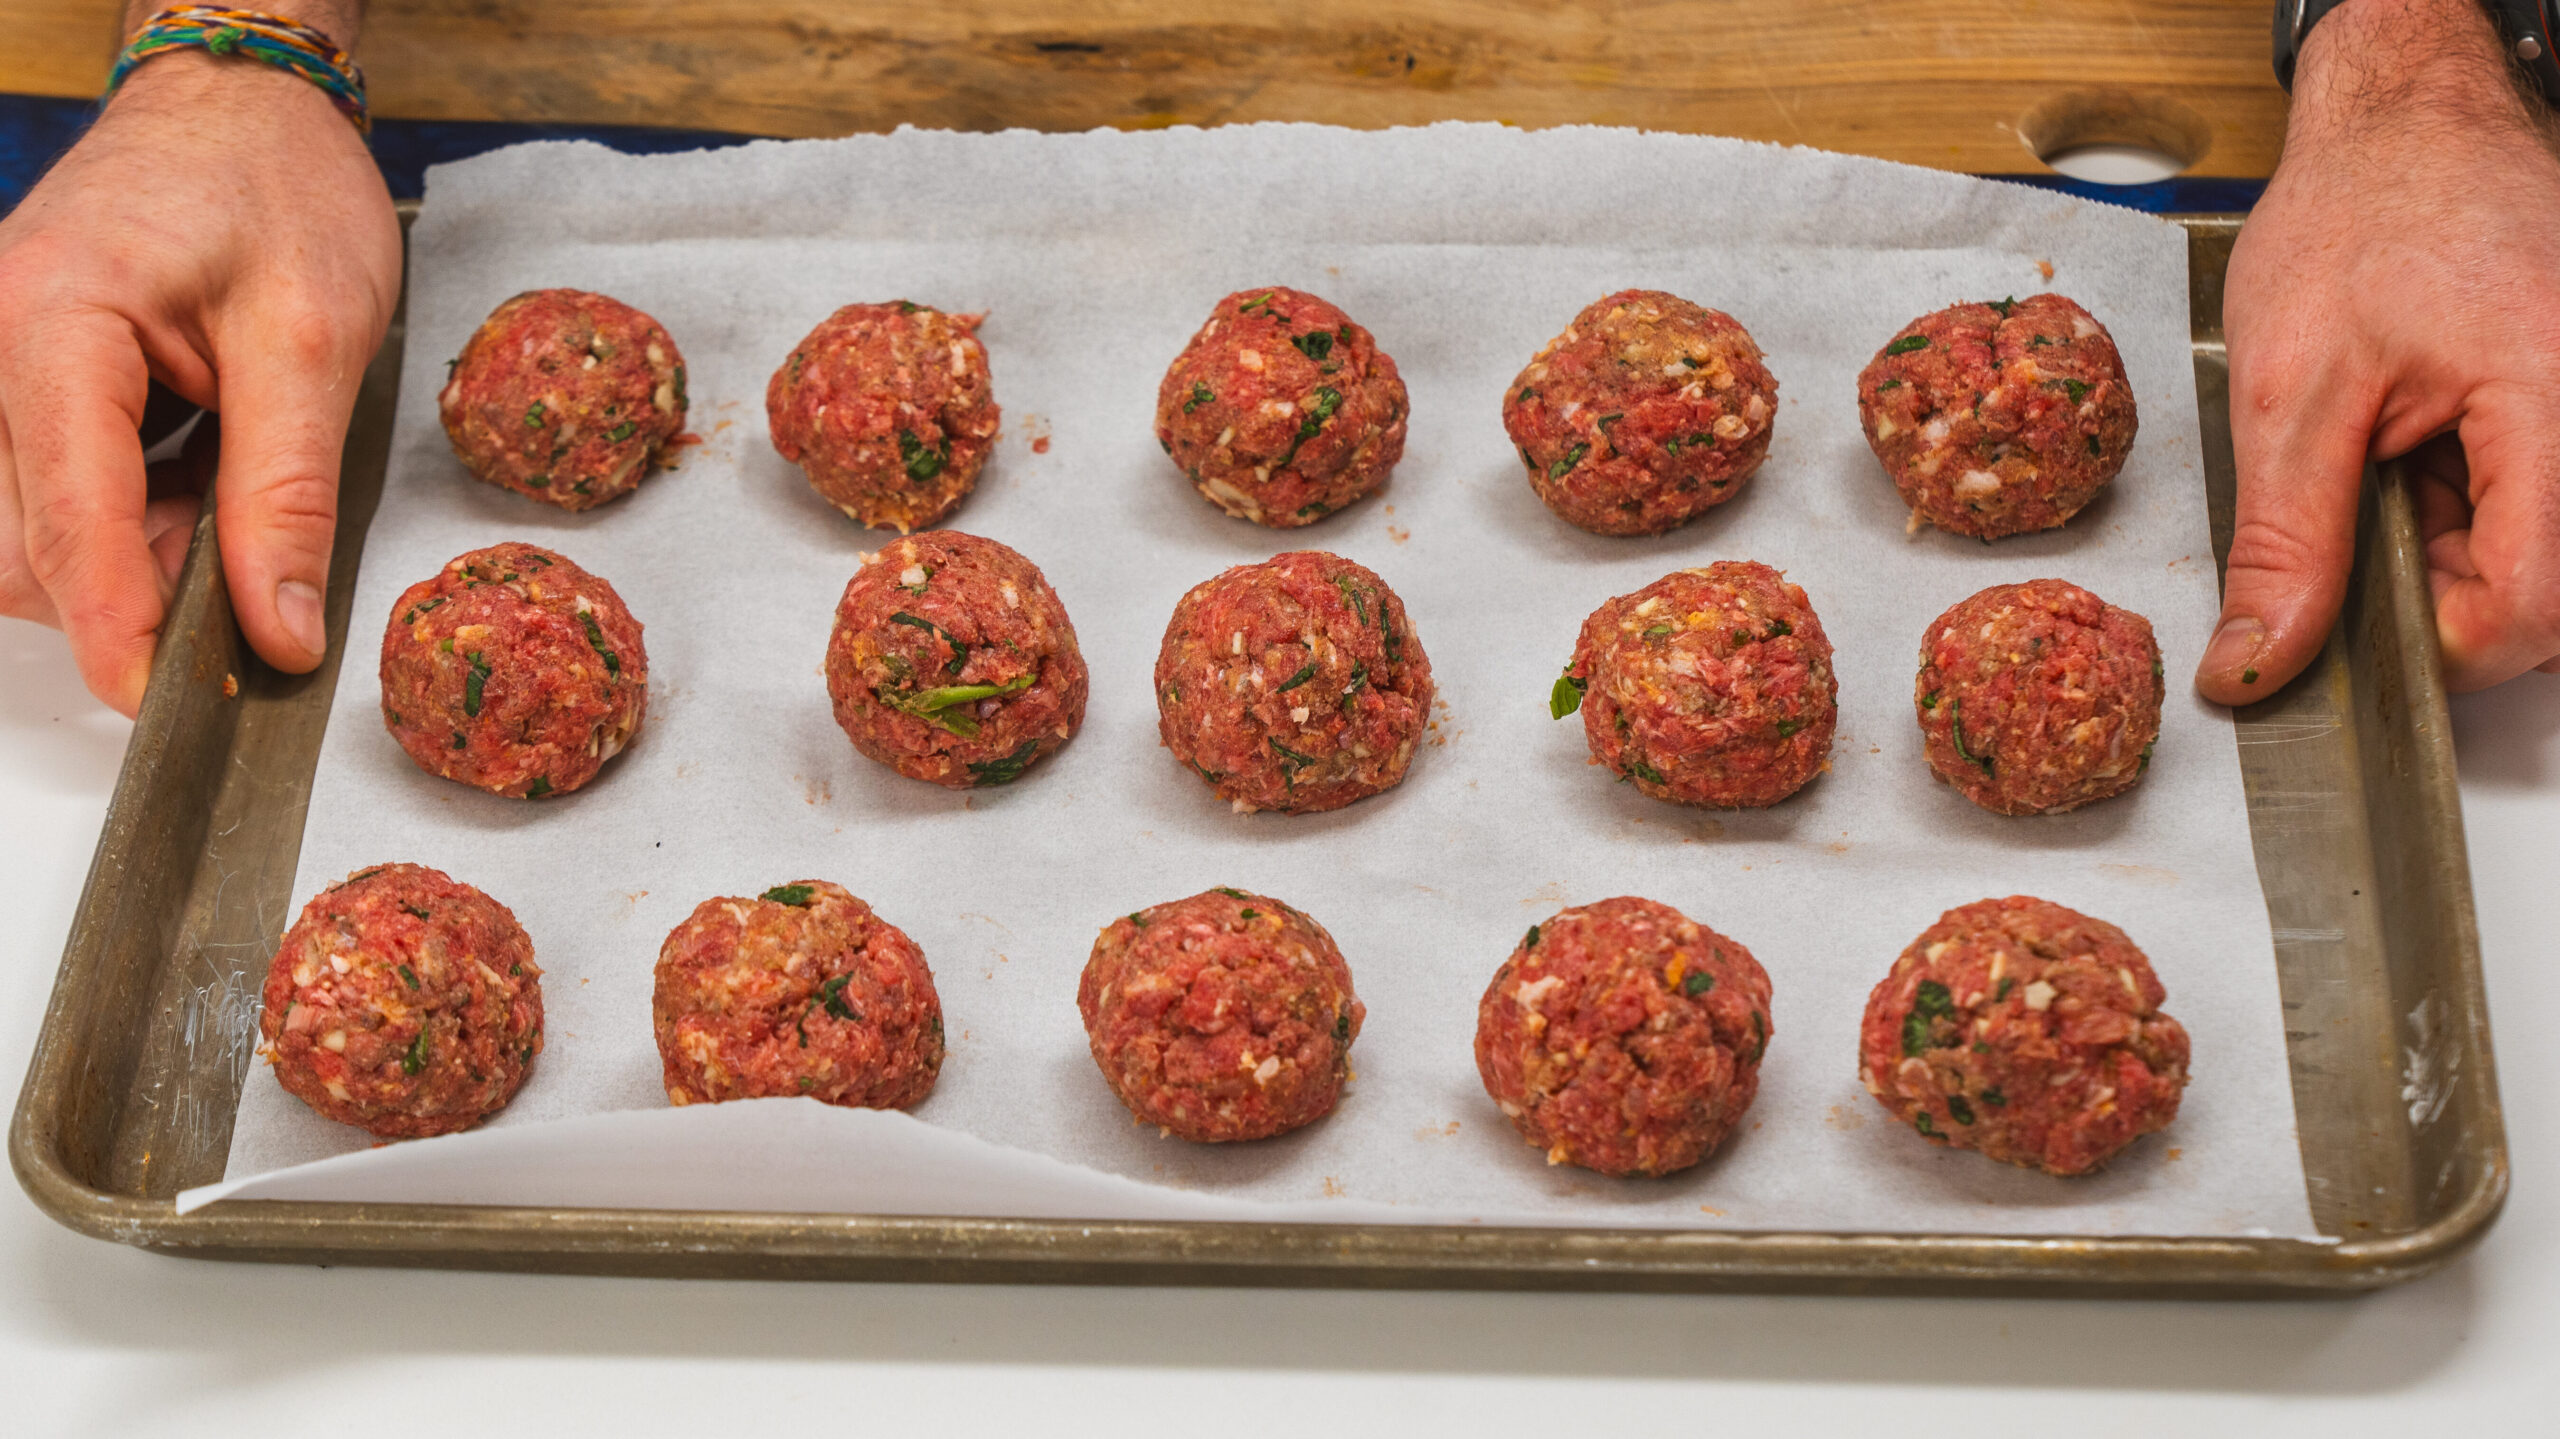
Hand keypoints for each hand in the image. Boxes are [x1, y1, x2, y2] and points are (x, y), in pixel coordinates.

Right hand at [0, 47, 398, 715]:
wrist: (245, 107)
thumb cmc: (280, 192)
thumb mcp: (315, 340)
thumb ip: (288, 492)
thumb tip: (279, 630)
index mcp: (55, 319)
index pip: (66, 514)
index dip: (113, 623)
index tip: (158, 700)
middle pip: (21, 542)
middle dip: (128, 592)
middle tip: (249, 567)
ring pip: (21, 535)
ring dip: (125, 563)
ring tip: (227, 508)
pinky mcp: (18, 387)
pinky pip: (39, 498)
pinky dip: (117, 528)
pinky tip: (192, 493)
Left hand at [2210, 0, 2559, 699]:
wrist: (2406, 127)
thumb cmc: (2356, 221)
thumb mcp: (2288, 393)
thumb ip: (2288, 541)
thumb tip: (2259, 663)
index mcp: (2551, 401)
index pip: (2532, 605)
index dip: (2440, 649)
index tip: (2356, 639)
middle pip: (2543, 594)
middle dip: (2440, 592)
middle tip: (2359, 516)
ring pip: (2534, 557)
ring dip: (2449, 548)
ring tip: (2386, 460)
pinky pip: (2533, 508)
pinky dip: (2465, 507)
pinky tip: (2414, 452)